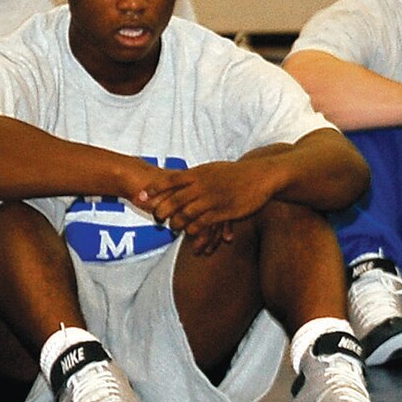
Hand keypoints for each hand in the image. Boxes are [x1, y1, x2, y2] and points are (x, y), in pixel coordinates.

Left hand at [136, 159, 279, 238]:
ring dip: (176, 223)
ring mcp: (213, 199)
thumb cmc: (236, 173)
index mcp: (199, 173)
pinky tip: (191, 233)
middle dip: (161, 211)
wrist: (261, 176)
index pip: (170, 181)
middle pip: (174, 200)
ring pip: (186, 214)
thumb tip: (178, 177)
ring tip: (173, 228)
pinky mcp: (224, 211)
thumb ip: (195, 175)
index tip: (140, 197)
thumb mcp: (213, 169)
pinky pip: (203, 223)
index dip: (153, 190)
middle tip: (156, 218)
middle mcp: (203, 185)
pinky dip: (193, 229)